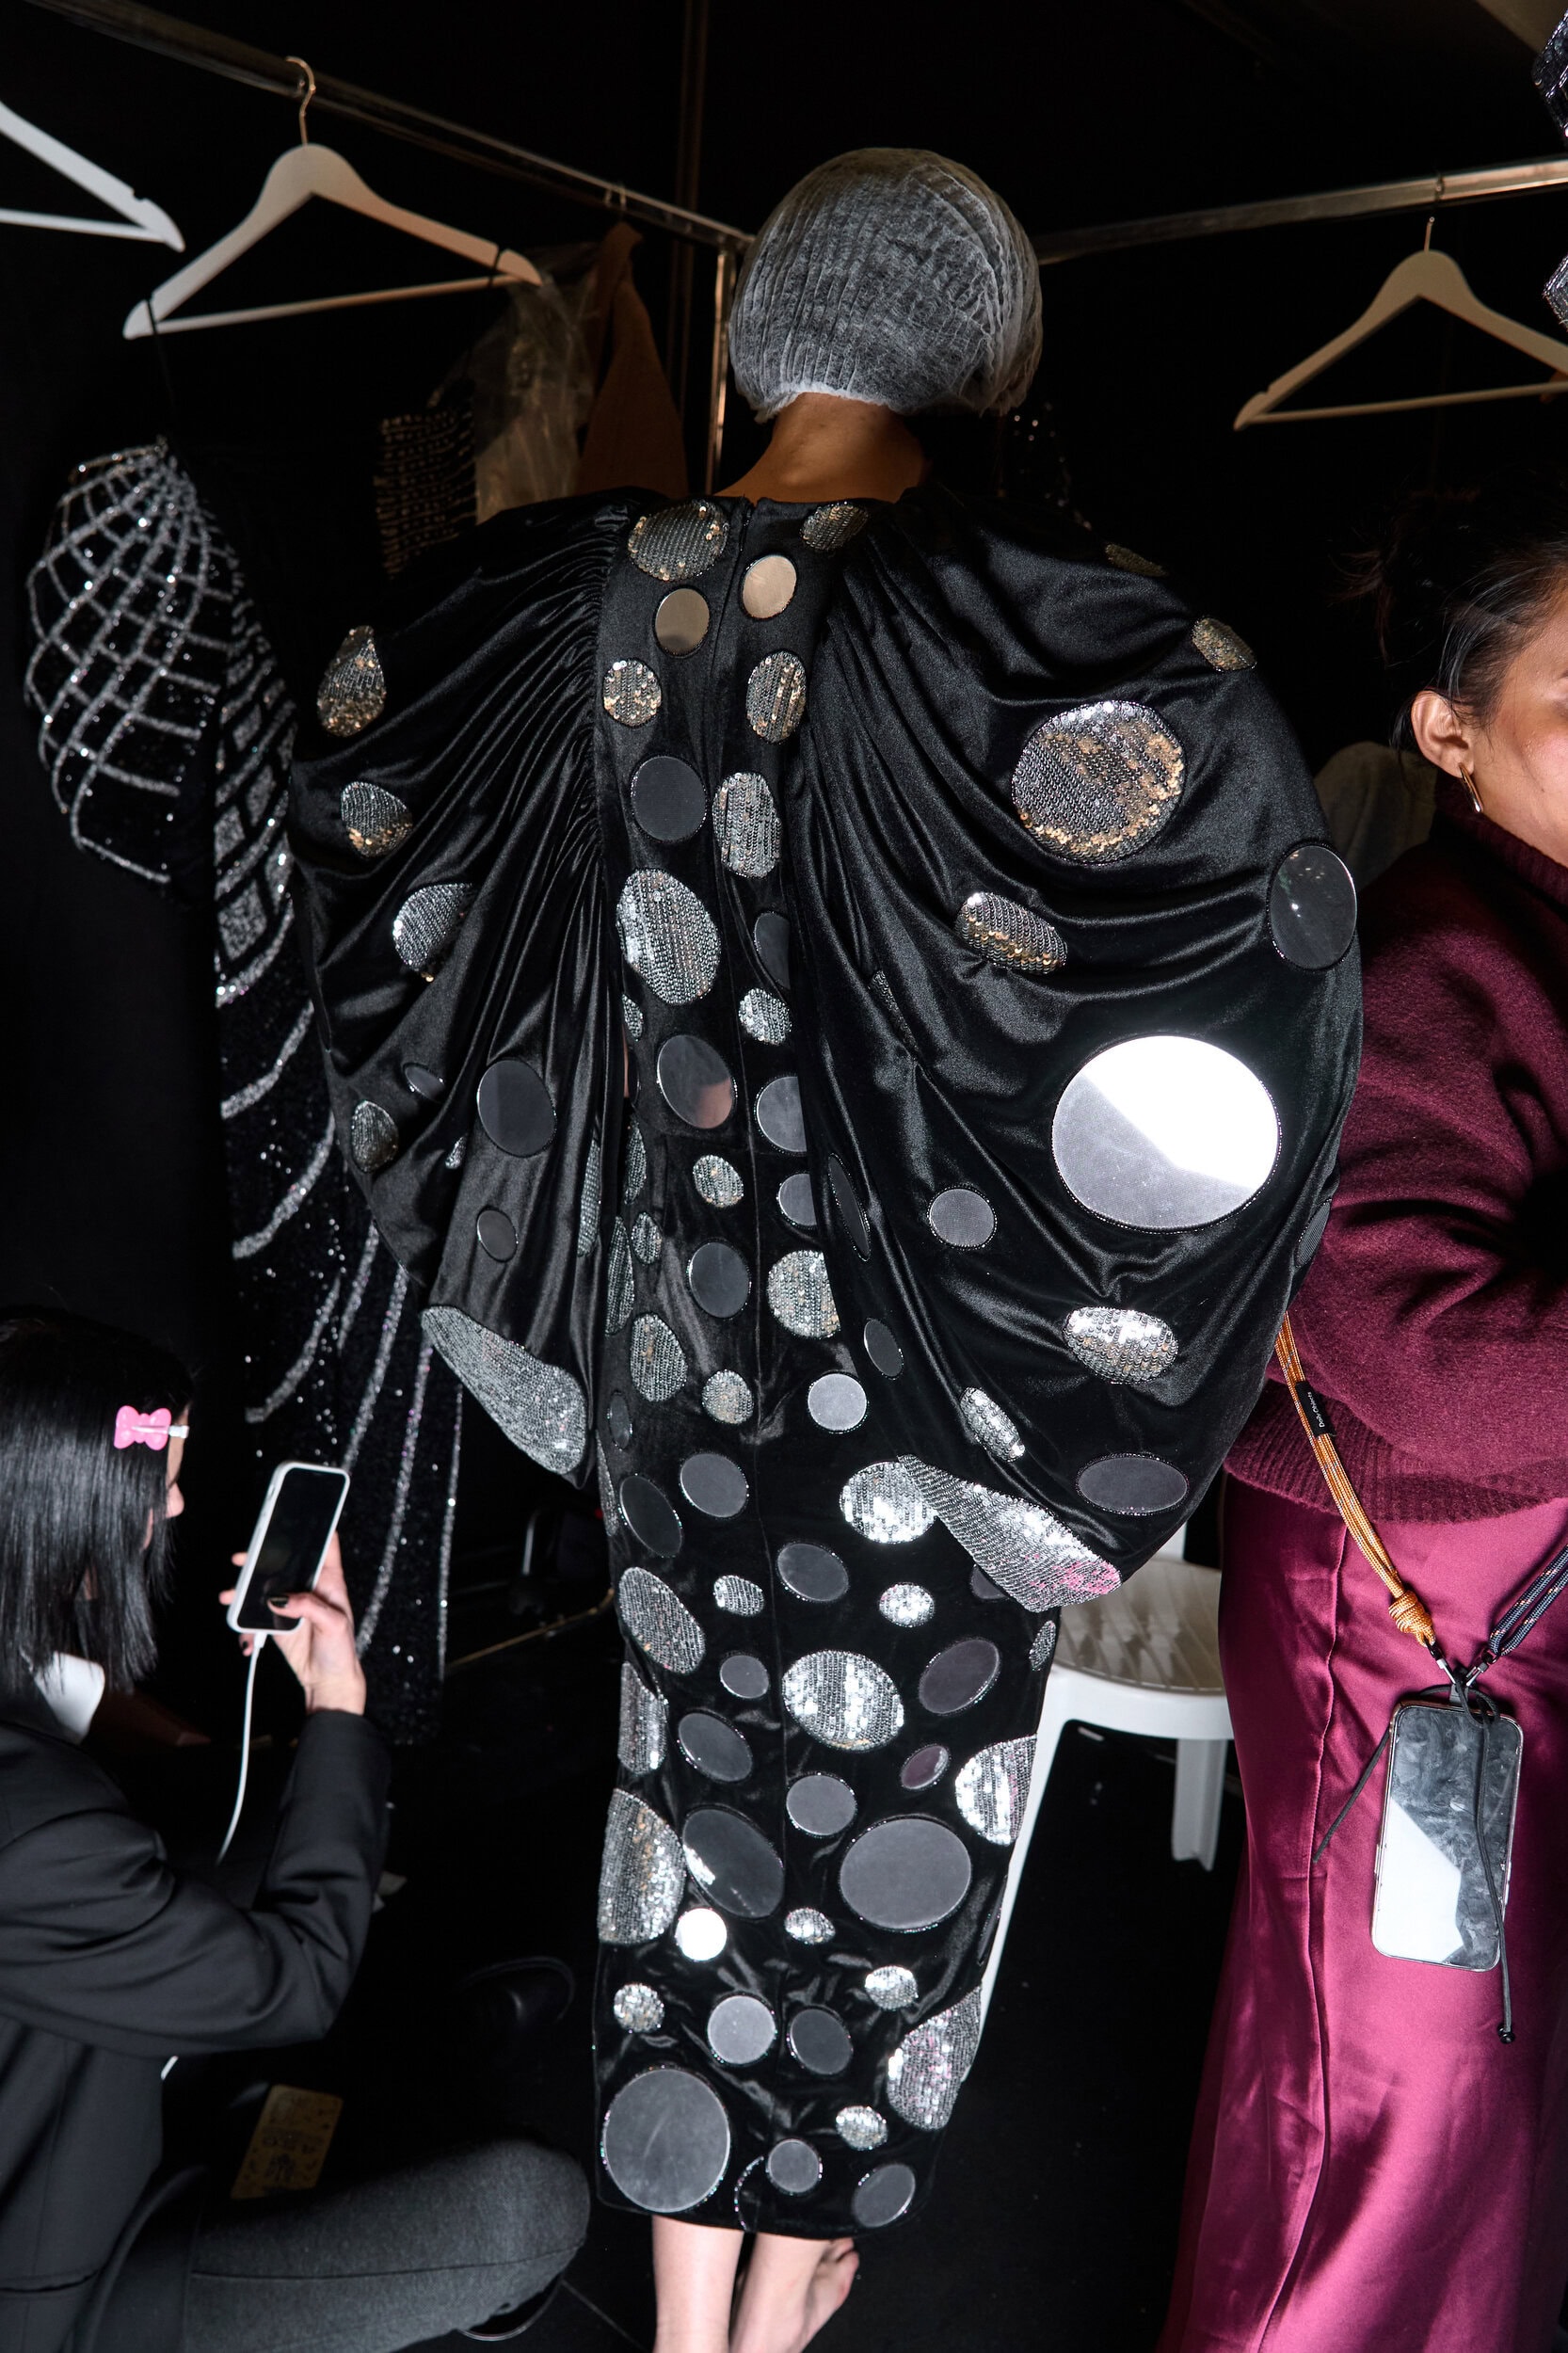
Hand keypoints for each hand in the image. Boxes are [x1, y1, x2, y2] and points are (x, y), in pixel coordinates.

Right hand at [220, 1534, 366, 1716]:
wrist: (326, 1681)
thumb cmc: (341, 1650)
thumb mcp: (334, 1625)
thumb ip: (310, 1607)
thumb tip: (282, 1598)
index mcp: (328, 1580)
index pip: (324, 1544)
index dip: (312, 1527)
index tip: (292, 1519)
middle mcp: (307, 1587)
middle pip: (283, 1561)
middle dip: (261, 1557)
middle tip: (243, 1559)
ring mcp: (289, 1603)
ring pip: (262, 1586)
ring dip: (243, 1590)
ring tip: (230, 1597)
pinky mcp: (275, 1620)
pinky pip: (254, 1615)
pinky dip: (244, 1624)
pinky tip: (246, 1639)